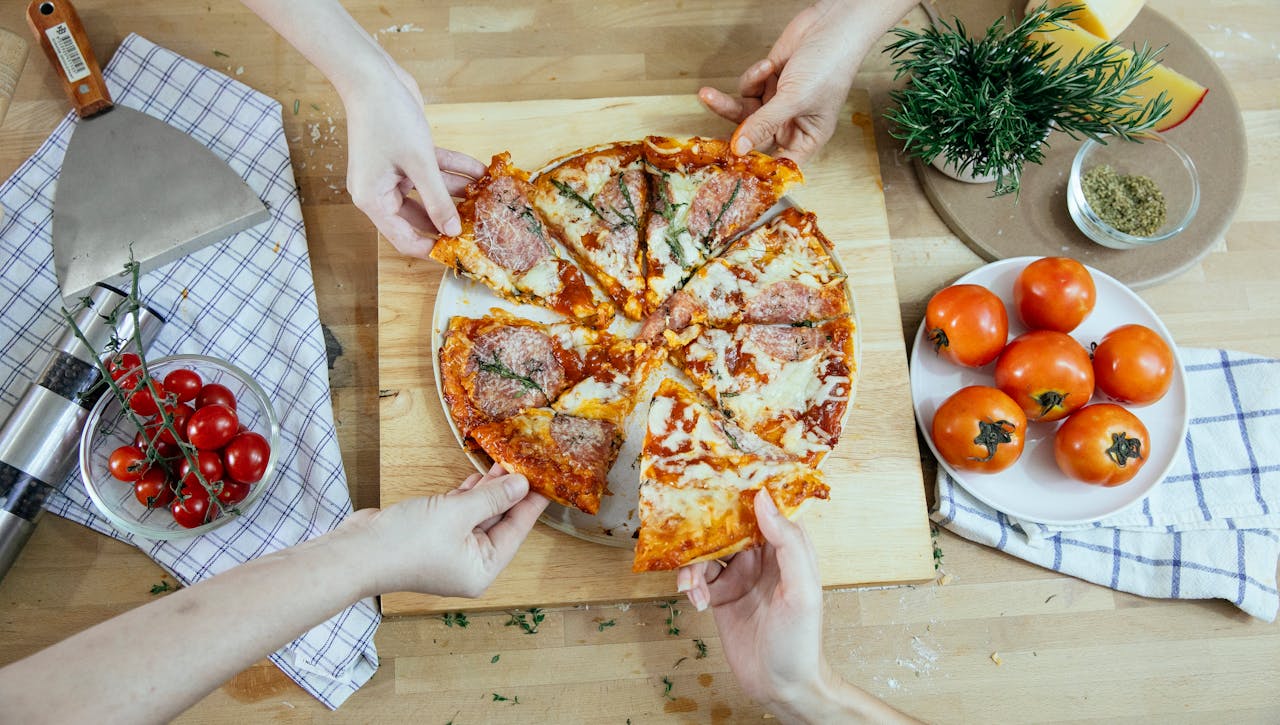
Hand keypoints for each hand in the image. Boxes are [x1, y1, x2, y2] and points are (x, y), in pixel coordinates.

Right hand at [342, 463, 548, 597]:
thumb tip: (521, 485)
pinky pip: (458, 514)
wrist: (357, 553)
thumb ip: (492, 498)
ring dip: (488, 491)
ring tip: (505, 463)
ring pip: (478, 516)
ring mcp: (449, 551)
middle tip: (526, 464)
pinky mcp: (431, 536)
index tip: (547, 482)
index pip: (516, 531)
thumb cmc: (408, 542)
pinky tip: (478, 477)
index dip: (531, 504)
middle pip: (498, 523)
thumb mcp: (459, 513)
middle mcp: (469, 563)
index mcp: (482, 569)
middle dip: (509, 493)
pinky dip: (467, 496)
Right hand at [343, 57, 486, 257]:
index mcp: (374, 200)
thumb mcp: (418, 163)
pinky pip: (433, 171)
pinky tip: (481, 172)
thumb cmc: (387, 119)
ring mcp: (394, 173)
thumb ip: (437, 199)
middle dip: (450, 220)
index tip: (459, 253)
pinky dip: (454, 170)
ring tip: (487, 199)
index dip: (431, 248)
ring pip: (431, 192)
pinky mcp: (406, 156)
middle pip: (420, 218)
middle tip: (479, 227)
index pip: (404, 239)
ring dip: (458, 193)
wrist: (373, 75)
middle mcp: (381, 190)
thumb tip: (451, 230)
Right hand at [677, 489, 830, 710]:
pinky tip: (697, 602)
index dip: (741, 493)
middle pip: (726, 525)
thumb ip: (787, 543)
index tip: (716, 480)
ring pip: (707, 551)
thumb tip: (763, 499)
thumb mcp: (801, 590)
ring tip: (692, 587)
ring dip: (693, 565)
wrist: (782, 687)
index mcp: (786, 548)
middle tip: (686, 536)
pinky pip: (698, 578)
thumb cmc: (801, 641)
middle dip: (704, 529)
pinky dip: (691, 586)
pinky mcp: (721, 595)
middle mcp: (761, 557)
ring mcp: (739, 575)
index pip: (764, 508)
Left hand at [698, 0, 864, 162]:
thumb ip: (763, 124)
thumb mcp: (794, 99)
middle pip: (754, 138)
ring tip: (709, 94)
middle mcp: (791, 122)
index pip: (778, 162)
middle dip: (733, 129)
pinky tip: (768, 65)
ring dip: (728, 103)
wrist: (832, 25)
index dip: (755, 165)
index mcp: (807, 137)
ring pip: (744, 113)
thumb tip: (739, 149)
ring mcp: (778, 102)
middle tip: (708, 131)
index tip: (730, 165)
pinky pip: (748, 89)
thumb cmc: (829, 66)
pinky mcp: (768, 82)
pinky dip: (752, 77)